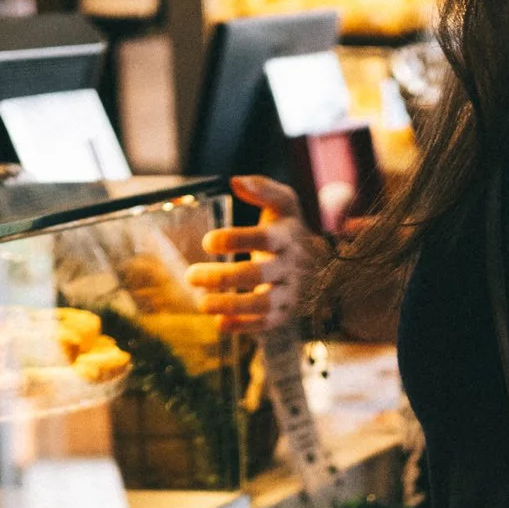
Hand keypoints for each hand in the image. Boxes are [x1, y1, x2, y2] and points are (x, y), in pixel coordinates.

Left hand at [186, 177, 322, 334]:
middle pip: (258, 275)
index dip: (236, 240)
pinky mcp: (285, 312)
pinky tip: (220, 323)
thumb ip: (262, 189)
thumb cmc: (288, 228)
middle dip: (222, 276)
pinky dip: (243, 326)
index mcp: (287, 237)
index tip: (207, 242)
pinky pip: (266, 324)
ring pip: (263, 304)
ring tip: (201, 303)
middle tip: (190, 276)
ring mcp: (290, 292)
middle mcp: (291, 266)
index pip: (265, 239)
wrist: (318, 262)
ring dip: (230, 305)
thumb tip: (235, 181)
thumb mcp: (283, 203)